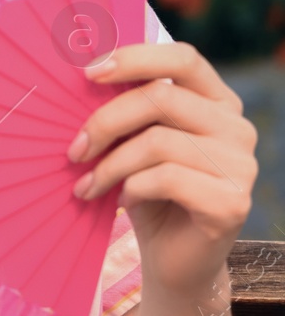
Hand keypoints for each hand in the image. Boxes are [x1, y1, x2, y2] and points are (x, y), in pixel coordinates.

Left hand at [68, 38, 257, 296]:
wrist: (172, 258)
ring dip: (110, 165)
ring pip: (157, 141)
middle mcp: (236, 127)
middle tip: (74, 149)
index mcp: (215, 101)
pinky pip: (166, 178)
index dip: (135, 58)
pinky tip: (122, 200)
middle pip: (160, 97)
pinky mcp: (232, 201)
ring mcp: (241, 165)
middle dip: (105, 121)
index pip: (184, 57)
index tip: (88, 73)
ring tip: (89, 184)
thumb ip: (125, 106)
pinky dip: (131, 188)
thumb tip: (83, 73)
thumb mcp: (133, 141)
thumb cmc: (146, 189)